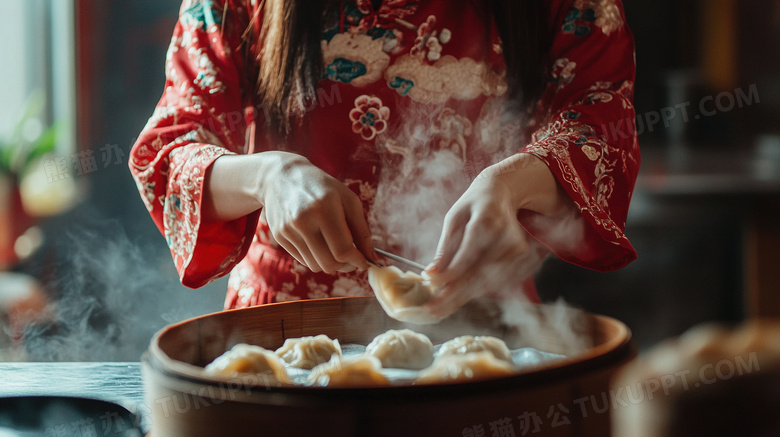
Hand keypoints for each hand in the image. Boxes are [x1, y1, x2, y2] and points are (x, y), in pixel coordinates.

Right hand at [260, 152, 375, 273]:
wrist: (281, 176)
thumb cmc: (322, 187)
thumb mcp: (348, 200)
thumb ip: (361, 230)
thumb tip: (371, 257)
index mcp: (324, 208)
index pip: (342, 250)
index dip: (357, 261)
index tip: (365, 262)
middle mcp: (303, 220)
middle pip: (329, 263)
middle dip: (345, 266)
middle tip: (352, 258)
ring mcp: (287, 230)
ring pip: (316, 266)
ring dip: (330, 262)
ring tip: (335, 247)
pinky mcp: (278, 237)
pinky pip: (303, 260)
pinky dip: (315, 257)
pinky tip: (318, 241)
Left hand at [423, 153, 569, 317]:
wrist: (503, 194)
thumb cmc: (474, 206)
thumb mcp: (454, 219)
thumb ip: (445, 248)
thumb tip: (430, 275)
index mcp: (486, 221)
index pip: (467, 255)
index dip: (449, 275)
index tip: (430, 289)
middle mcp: (506, 237)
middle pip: (478, 275)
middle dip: (452, 296)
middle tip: (431, 310)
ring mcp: (517, 250)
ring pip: (488, 283)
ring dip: (463, 298)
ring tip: (440, 308)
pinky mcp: (523, 259)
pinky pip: (496, 282)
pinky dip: (476, 291)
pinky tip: (458, 298)